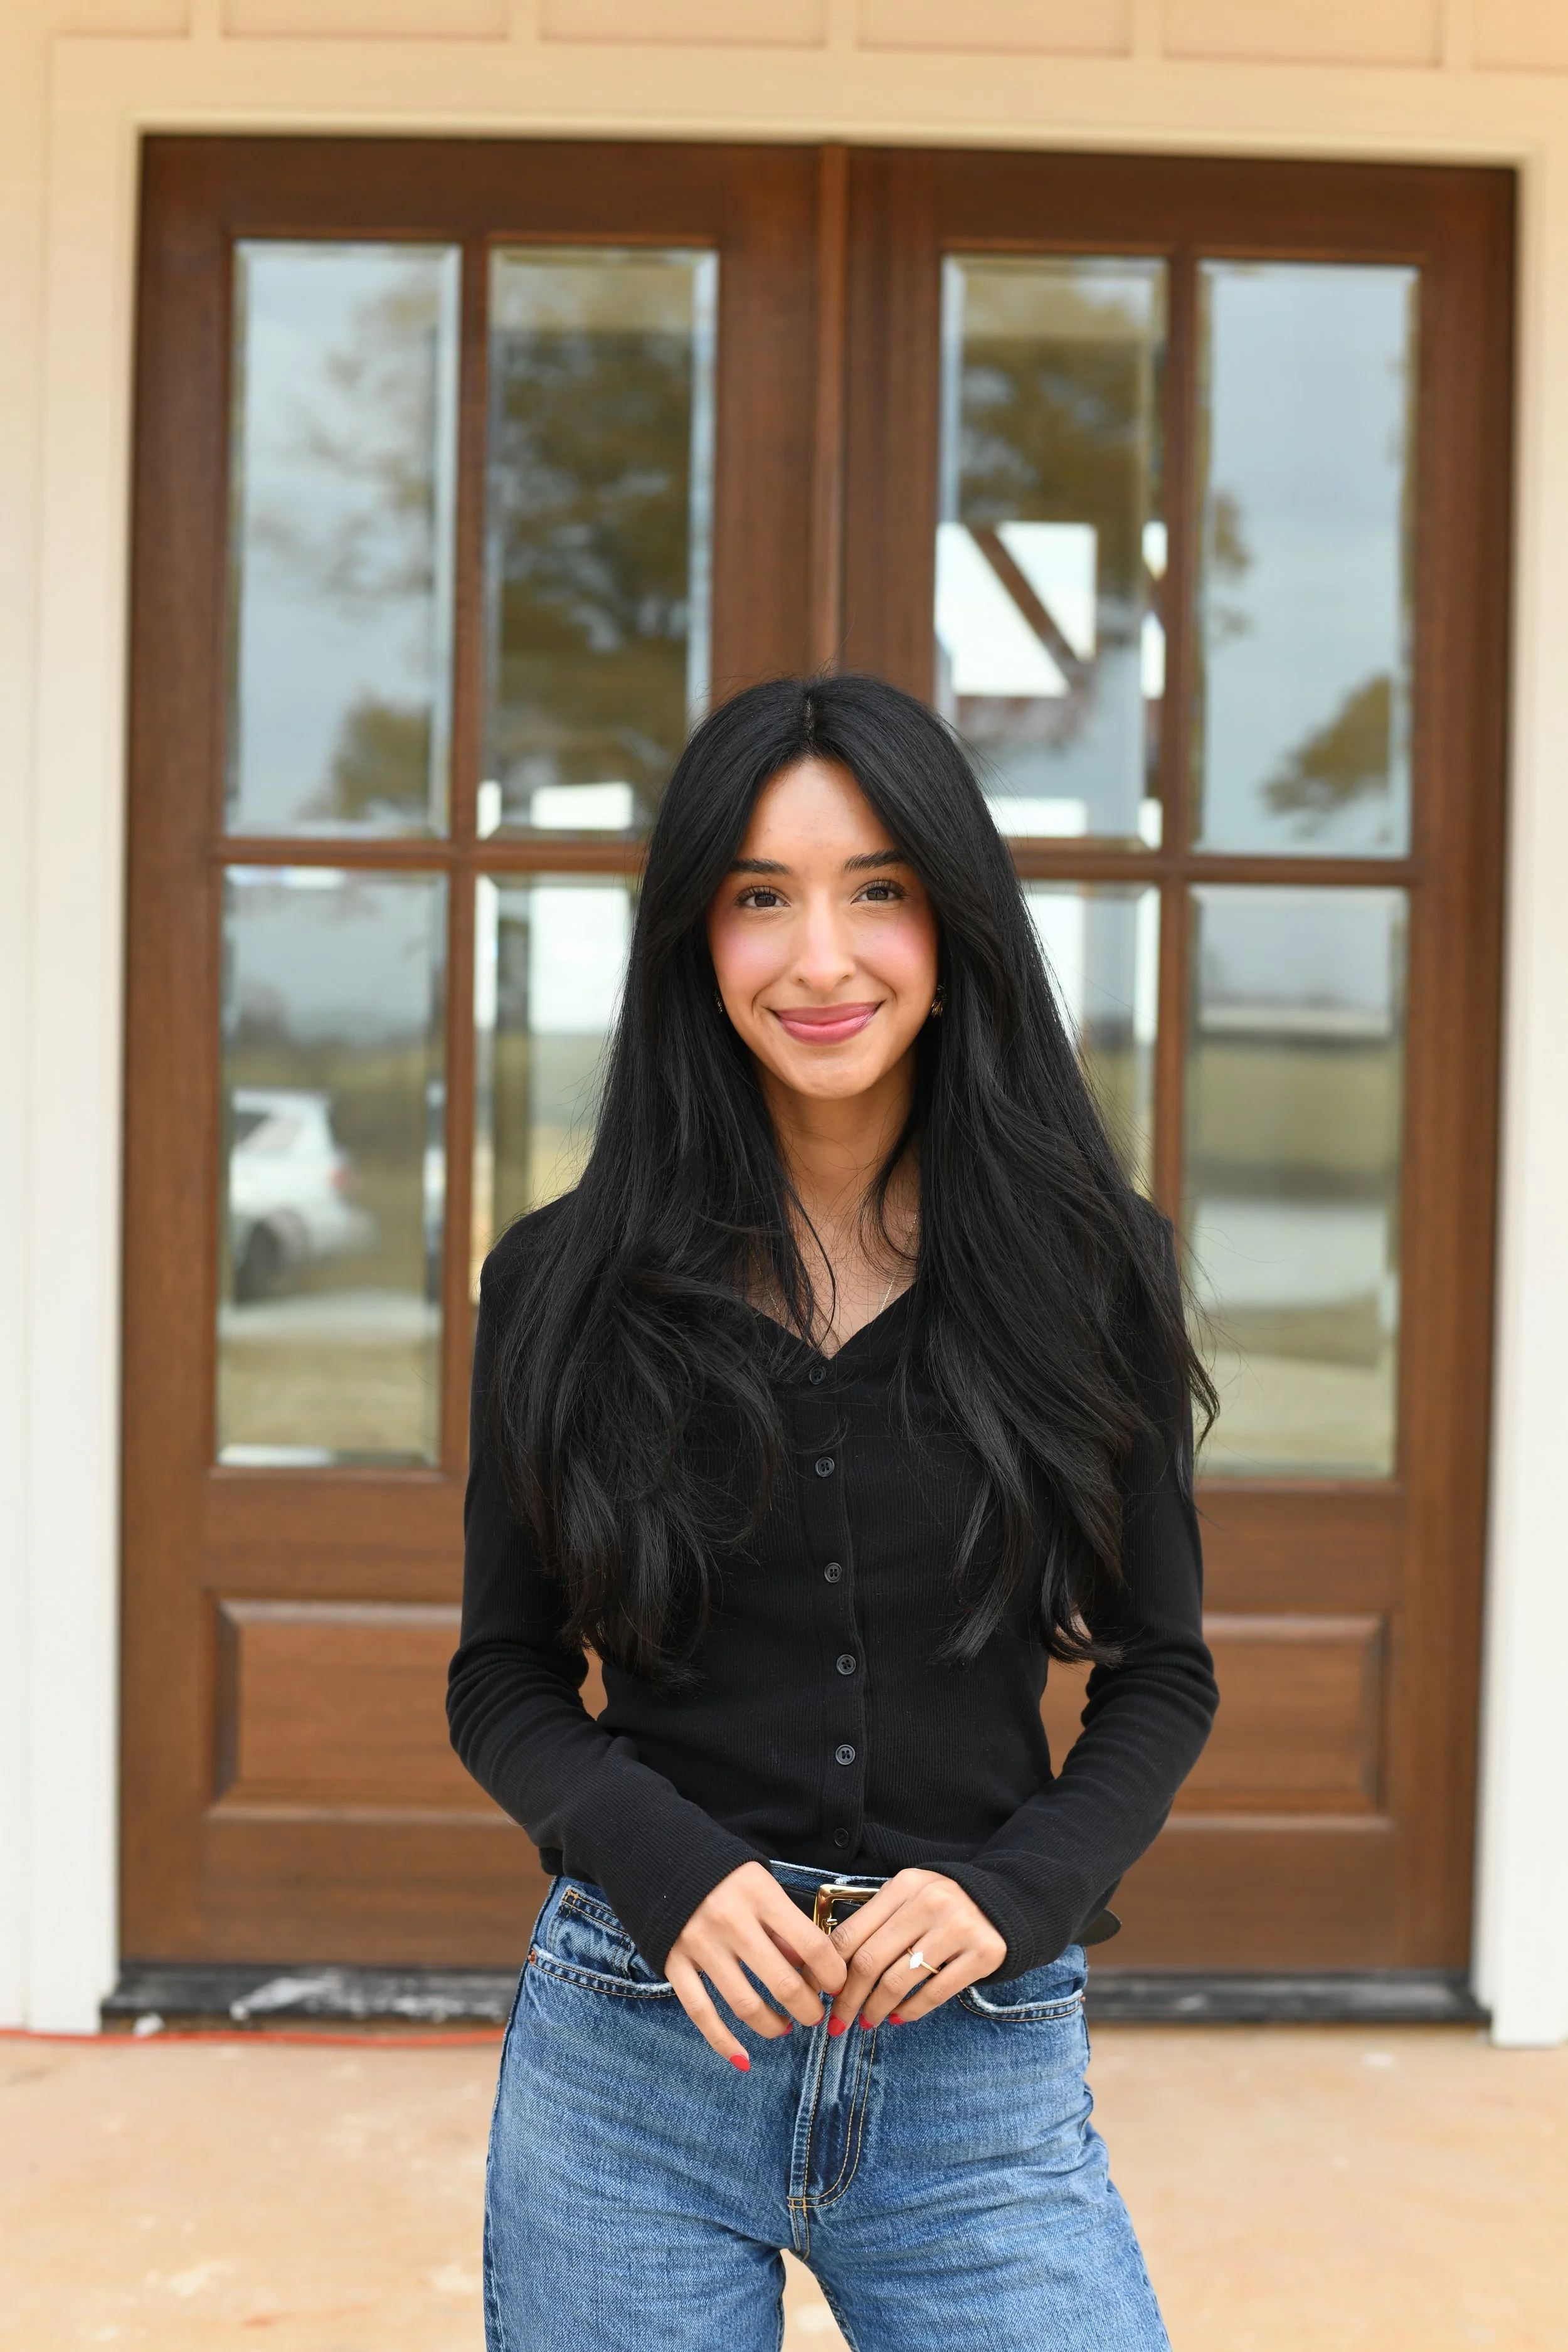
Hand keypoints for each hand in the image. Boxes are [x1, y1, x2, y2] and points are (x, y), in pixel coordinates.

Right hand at [666, 1862, 847, 2069]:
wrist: (660, 1856)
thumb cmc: (724, 1875)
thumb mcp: (761, 1883)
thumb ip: (785, 1923)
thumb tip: (812, 1968)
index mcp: (759, 1895)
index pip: (811, 1946)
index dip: (833, 1975)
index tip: (838, 1985)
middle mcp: (731, 1920)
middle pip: (783, 1983)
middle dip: (808, 2009)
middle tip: (815, 2015)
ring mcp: (700, 1944)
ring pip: (745, 2004)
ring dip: (773, 2026)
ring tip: (784, 2027)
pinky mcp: (674, 1962)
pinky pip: (701, 2012)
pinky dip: (723, 2042)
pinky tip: (743, 2058)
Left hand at [827, 1869, 1005, 2031]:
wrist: (1004, 1901)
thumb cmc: (942, 1905)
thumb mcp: (909, 1898)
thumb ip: (876, 1922)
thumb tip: (831, 1969)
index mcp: (903, 1886)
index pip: (851, 1933)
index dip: (828, 1969)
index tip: (818, 1992)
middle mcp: (929, 1902)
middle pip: (870, 1961)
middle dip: (848, 1998)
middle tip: (838, 2020)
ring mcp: (958, 1928)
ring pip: (898, 1981)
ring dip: (875, 2010)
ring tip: (866, 2022)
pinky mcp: (983, 1953)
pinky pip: (934, 1993)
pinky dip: (910, 2011)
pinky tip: (898, 2018)